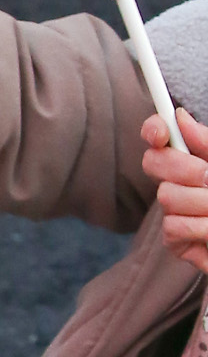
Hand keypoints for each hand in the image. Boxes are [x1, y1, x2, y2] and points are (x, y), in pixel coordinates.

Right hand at [143, 108, 207, 275]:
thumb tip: (181, 117)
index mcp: (191, 158)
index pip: (158, 135)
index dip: (153, 129)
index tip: (162, 133)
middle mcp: (177, 180)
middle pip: (153, 162)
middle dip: (185, 168)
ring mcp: (173, 209)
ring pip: (166, 196)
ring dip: (203, 203)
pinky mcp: (174, 239)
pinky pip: (173, 226)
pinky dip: (201, 228)